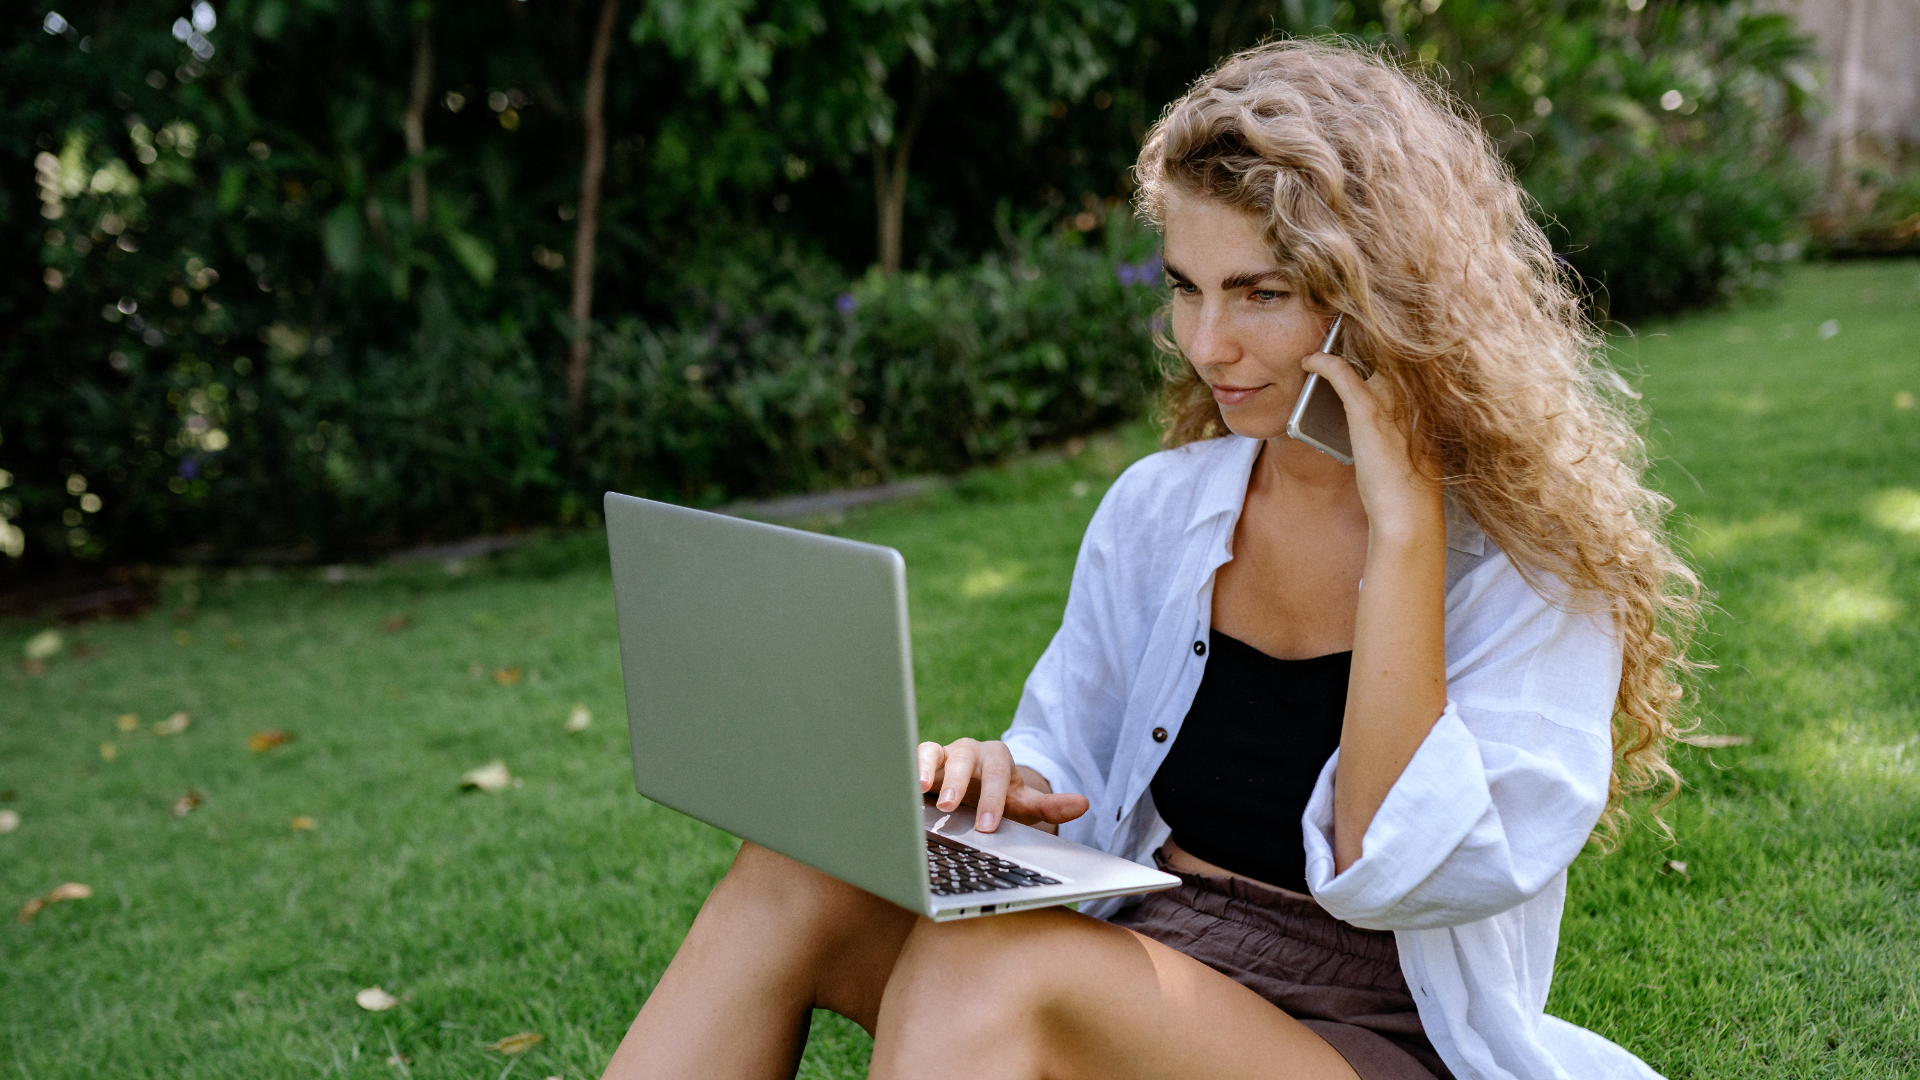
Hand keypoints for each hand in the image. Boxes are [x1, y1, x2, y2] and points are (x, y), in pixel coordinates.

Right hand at [917, 738, 1089, 833]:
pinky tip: (899, 787)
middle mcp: (970, 752)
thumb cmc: (999, 797)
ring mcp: (944, 753)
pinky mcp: (922, 760)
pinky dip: (906, 767)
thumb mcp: (1023, 803)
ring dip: (926, 767)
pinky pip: (912, 756)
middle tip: (953, 808)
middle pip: (965, 758)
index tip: (988, 825)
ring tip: (918, 788)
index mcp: (998, 759)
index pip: (998, 774)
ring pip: (934, 751)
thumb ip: (1049, 805)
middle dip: (959, 782)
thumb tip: (1084, 804)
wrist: (975, 788)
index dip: (993, 798)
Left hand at [1298, 349, 1442, 539]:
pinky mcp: (1368, 409)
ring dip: (1342, 347)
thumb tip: (1383, 412)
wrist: (1409, 511)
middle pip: (1387, 350)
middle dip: (1364, 338)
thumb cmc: (1409, 485)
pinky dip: (1323, 363)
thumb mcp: (1413, 444)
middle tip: (1341, 327)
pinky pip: (1341, 373)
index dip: (1387, 344)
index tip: (1366, 336)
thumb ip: (1403, 420)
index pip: (1407, 358)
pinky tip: (1310, 361)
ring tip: (1326, 342)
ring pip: (1364, 356)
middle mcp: (1415, 392)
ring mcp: (1393, 397)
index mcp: (1430, 398)